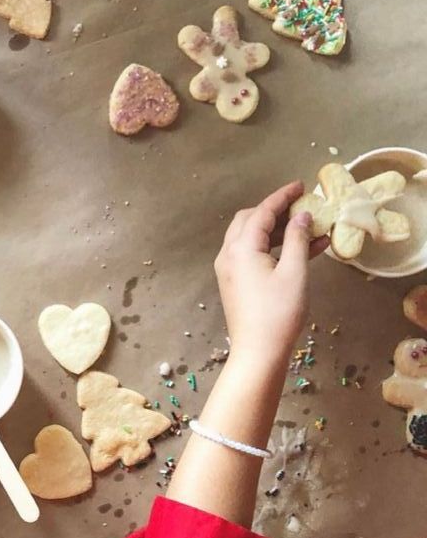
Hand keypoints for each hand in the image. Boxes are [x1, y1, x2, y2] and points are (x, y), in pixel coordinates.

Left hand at [213, 181, 328, 364]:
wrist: (258, 351)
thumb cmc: (278, 312)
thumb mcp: (294, 272)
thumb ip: (297, 240)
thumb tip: (302, 217)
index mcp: (240, 247)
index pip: (261, 212)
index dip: (282, 197)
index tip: (300, 186)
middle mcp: (229, 254)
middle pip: (250, 220)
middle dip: (276, 210)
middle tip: (302, 206)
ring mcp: (229, 268)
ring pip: (252, 237)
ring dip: (278, 230)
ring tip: (308, 228)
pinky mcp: (235, 282)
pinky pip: (253, 254)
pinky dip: (274, 248)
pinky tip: (303, 249)